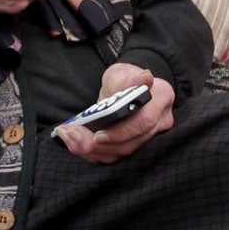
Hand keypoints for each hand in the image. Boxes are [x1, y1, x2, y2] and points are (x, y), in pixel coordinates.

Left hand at [57, 62, 175, 162]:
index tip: (97, 135)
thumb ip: (129, 79)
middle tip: (70, 133)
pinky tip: (73, 141)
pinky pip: (113, 156)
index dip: (121, 132)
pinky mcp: (134, 147)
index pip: (144, 122)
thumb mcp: (122, 73)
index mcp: (161, 98)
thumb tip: (145, 77)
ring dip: (90, 150)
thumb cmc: (124, 79)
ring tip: (67, 135)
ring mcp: (150, 138)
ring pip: (120, 154)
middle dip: (97, 145)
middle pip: (131, 144)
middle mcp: (160, 122)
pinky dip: (91, 152)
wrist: (125, 88)